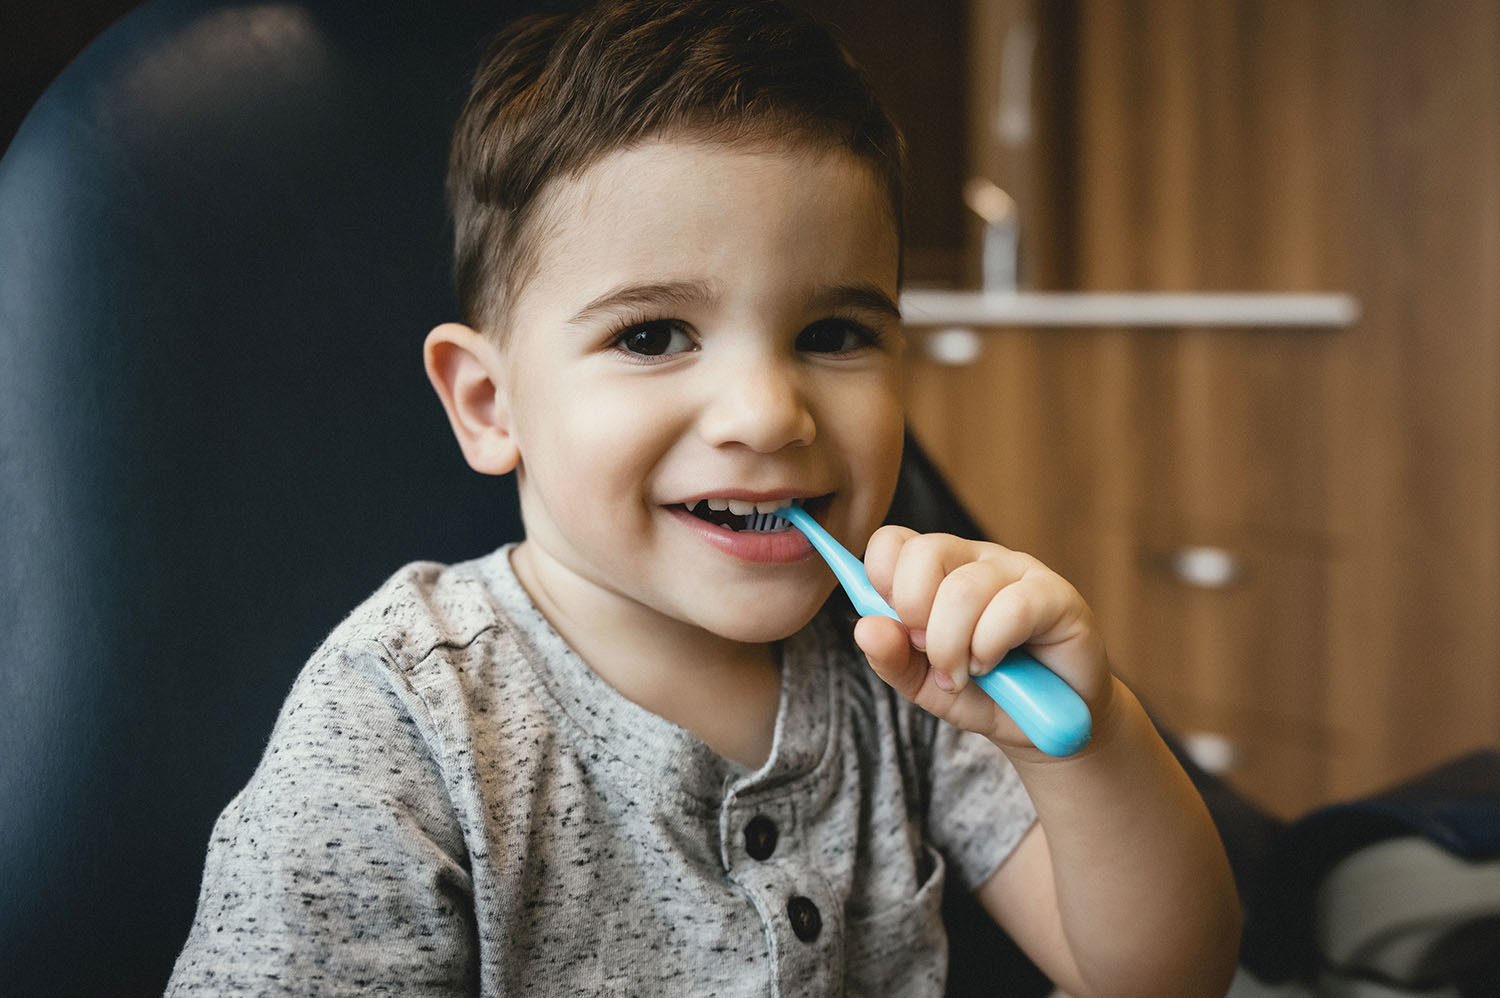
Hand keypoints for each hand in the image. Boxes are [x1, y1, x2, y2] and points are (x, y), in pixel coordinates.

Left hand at [853, 526, 1113, 752]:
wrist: (1046, 727)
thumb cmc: (984, 694)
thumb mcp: (923, 684)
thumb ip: (890, 657)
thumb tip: (865, 628)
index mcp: (936, 570)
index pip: (892, 542)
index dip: (882, 580)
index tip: (898, 626)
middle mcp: (975, 559)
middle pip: (923, 553)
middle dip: (914, 615)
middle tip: (929, 655)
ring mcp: (1017, 570)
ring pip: (963, 588)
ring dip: (951, 645)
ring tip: (962, 674)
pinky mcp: (1056, 595)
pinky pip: (1011, 608)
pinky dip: (990, 647)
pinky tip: (993, 665)